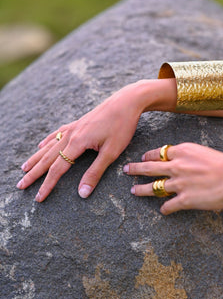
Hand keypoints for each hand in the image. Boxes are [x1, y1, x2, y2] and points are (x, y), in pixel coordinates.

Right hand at [17, 81, 145, 201]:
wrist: (126, 101)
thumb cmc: (122, 126)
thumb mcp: (111, 153)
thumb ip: (95, 172)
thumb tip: (82, 193)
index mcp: (77, 143)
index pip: (57, 169)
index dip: (47, 185)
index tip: (38, 198)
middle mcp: (70, 135)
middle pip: (47, 158)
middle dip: (34, 173)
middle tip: (20, 185)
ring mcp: (72, 127)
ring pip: (49, 146)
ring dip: (36, 158)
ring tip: (24, 168)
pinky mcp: (77, 123)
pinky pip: (56, 134)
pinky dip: (46, 141)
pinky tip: (40, 145)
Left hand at [123, 143, 222, 214]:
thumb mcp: (204, 152)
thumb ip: (190, 157)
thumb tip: (184, 163)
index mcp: (182, 152)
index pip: (159, 153)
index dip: (148, 155)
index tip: (143, 157)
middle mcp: (176, 166)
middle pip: (149, 167)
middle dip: (136, 168)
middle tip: (127, 170)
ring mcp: (178, 184)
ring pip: (153, 187)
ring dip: (142, 189)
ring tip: (134, 190)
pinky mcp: (184, 200)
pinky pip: (169, 205)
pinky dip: (165, 209)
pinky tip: (163, 211)